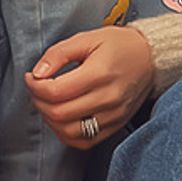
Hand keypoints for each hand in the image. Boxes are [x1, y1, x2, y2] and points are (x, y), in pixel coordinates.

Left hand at [25, 23, 155, 146]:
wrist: (150, 58)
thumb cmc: (118, 46)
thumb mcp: (86, 38)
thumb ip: (58, 54)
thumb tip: (38, 73)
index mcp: (99, 73)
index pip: (55, 92)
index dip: (35, 86)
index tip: (32, 78)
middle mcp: (108, 98)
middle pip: (59, 113)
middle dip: (38, 102)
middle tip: (36, 89)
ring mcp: (113, 115)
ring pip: (69, 131)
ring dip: (50, 119)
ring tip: (47, 103)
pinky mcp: (115, 125)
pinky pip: (85, 141)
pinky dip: (66, 133)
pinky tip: (62, 118)